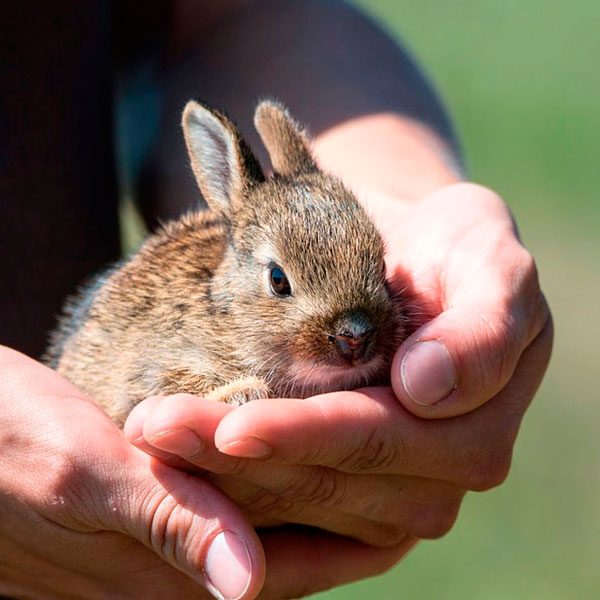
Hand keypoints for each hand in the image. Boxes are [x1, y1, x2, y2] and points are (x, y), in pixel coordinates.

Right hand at [2, 347, 412, 599]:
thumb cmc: (0, 446)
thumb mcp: (80, 475)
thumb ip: (166, 524)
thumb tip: (247, 582)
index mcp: (173, 570)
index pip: (302, 561)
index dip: (366, 530)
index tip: (423, 493)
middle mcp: (178, 572)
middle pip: (296, 548)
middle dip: (359, 511)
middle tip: (420, 469)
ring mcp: (161, 549)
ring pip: (272, 527)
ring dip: (321, 494)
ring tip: (376, 458)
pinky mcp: (143, 520)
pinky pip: (234, 507)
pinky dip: (274, 482)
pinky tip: (291, 452)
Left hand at [125, 182, 551, 553]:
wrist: (425, 262)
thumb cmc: (459, 255)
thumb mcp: (493, 268)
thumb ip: (483, 328)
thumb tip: (425, 387)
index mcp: (477, 429)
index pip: (380, 440)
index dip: (308, 436)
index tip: (235, 429)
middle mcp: (441, 478)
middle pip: (330, 480)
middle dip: (239, 462)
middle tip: (155, 429)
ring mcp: (400, 496)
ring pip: (301, 504)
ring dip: (222, 481)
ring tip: (152, 439)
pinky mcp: (362, 499)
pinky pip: (295, 518)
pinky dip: (235, 505)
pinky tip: (181, 480)